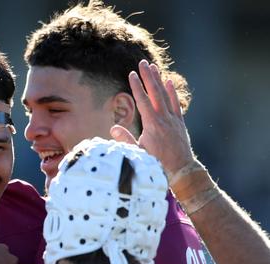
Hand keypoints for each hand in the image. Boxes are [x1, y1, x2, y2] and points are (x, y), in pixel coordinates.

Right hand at [110, 60, 194, 175]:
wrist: (181, 170)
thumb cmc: (156, 164)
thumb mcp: (138, 153)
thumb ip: (126, 140)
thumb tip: (113, 129)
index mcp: (152, 125)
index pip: (142, 101)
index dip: (136, 87)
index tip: (131, 74)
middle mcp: (164, 119)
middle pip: (155, 93)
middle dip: (148, 77)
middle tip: (143, 63)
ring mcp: (173, 120)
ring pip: (165, 96)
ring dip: (159, 81)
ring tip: (154, 67)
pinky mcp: (179, 123)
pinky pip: (176, 104)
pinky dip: (173, 93)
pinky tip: (169, 82)